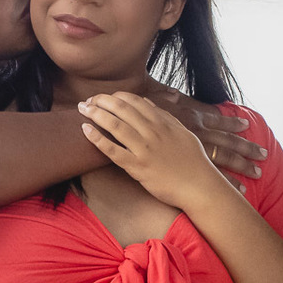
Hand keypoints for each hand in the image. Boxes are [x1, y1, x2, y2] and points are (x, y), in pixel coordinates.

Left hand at [78, 92, 229, 211]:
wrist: (199, 186)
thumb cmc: (193, 161)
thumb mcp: (182, 132)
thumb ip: (165, 116)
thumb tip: (147, 103)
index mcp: (162, 122)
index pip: (134, 101)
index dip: (115, 96)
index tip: (104, 98)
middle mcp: (152, 132)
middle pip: (121, 109)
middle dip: (101, 101)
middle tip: (87, 101)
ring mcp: (144, 149)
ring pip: (115, 125)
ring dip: (96, 114)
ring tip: (82, 109)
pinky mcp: (138, 167)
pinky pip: (113, 151)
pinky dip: (98, 139)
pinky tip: (85, 130)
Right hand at [147, 87, 265, 179]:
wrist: (127, 126)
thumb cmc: (136, 114)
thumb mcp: (152, 100)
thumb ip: (164, 96)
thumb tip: (172, 93)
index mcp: (192, 117)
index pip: (218, 120)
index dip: (232, 122)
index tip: (247, 124)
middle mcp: (198, 133)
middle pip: (227, 142)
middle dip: (246, 149)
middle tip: (265, 155)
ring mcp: (194, 150)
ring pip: (224, 159)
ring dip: (241, 166)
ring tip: (257, 173)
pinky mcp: (187, 165)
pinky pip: (212, 175)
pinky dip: (226, 182)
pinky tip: (239, 190)